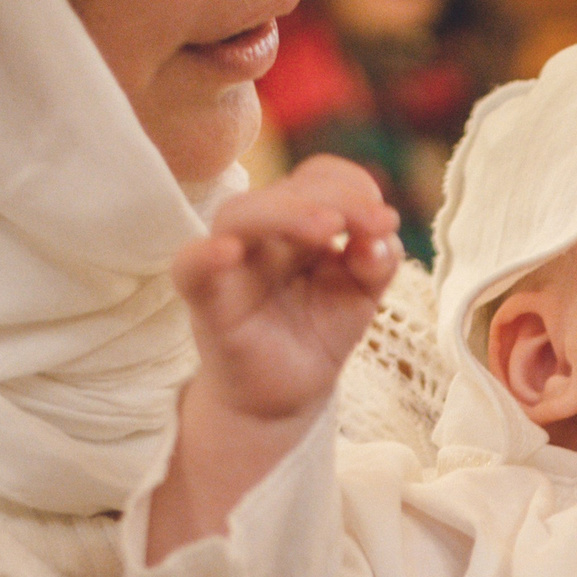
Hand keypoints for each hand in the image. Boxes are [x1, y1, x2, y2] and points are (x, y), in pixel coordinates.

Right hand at [143, 157, 397, 562]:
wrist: (285, 397)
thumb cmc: (318, 334)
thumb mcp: (362, 296)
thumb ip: (378, 262)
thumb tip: (381, 234)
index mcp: (297, 223)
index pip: (317, 179)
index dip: (352, 186)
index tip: (386, 219)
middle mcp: (260, 234)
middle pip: (284, 191)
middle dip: (336, 199)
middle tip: (375, 223)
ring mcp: (228, 262)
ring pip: (239, 215)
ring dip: (287, 213)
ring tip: (329, 230)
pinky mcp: (205, 299)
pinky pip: (190, 267)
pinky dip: (205, 255)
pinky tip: (229, 252)